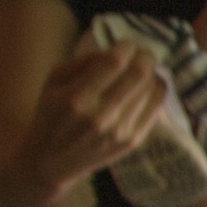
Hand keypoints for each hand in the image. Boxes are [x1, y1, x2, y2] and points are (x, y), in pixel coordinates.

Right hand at [28, 42, 167, 193]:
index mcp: (77, 98)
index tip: (127, 44)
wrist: (49, 162)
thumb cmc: (50, 114)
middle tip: (142, 53)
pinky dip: (157, 90)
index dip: (127, 47)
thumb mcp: (53, 81)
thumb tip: (117, 49)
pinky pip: (156, 107)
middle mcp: (101, 116)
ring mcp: (119, 131)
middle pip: (139, 74)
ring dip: (151, 73)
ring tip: (143, 69)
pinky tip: (149, 85)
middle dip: (145, 56)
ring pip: (150, 89)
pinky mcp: (131, 142)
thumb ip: (83, 61)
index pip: (114, 62)